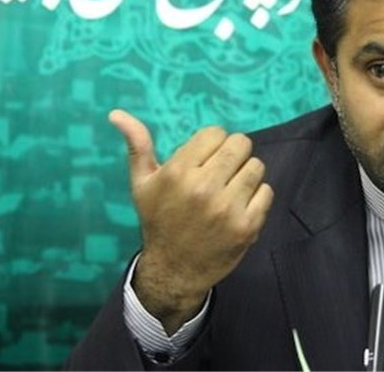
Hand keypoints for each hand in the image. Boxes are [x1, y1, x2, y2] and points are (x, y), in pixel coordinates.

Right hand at [109, 109, 273, 334]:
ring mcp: (228, 208)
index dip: (213, 142)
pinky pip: (267, 191)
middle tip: (222, 170)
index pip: (215, 133)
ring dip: (246, 173)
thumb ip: (137, 145)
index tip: (206, 157)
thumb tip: (117, 113)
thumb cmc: (158, 221)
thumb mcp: (142, 184)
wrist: (173, 271)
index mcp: (179, 172)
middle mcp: (204, 187)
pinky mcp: (247, 226)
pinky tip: (240, 205)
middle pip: (240, 144)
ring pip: (256, 166)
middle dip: (233, 153)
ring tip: (231, 187)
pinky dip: (257, 195)